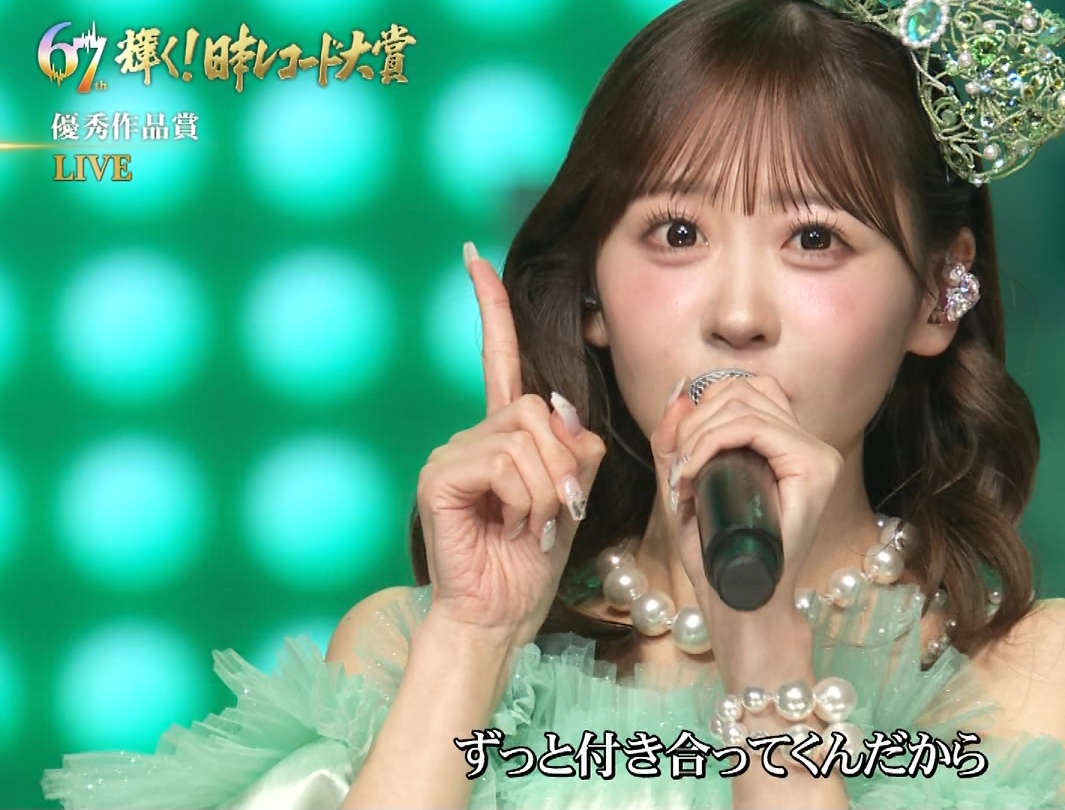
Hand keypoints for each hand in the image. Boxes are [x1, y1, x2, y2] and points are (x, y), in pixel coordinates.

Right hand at [416, 243, 606, 641]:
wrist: (501, 614)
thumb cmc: (534, 559)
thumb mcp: (572, 494)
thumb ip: (575, 449)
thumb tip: (565, 415)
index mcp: (504, 433)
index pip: (498, 357)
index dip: (490, 307)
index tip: (473, 257)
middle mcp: (472, 435)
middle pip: (537, 408)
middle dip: (564, 462)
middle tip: (559, 509)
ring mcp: (451, 454)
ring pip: (526, 437)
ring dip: (549, 488)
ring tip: (535, 524)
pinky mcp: (440, 477)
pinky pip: (504, 462)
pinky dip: (526, 497)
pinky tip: (515, 526)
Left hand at [649, 375, 843, 635]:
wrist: (741, 604)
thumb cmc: (717, 554)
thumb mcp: (687, 488)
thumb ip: (677, 444)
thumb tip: (678, 395)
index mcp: (790, 445)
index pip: (748, 390)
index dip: (704, 407)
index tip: (679, 453)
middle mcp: (812, 444)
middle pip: (742, 389)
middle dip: (694, 422)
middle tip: (677, 470)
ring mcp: (818, 455)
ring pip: (743, 404)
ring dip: (697, 434)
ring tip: (683, 477)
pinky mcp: (815, 468)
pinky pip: (752, 427)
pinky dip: (710, 442)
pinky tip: (692, 473)